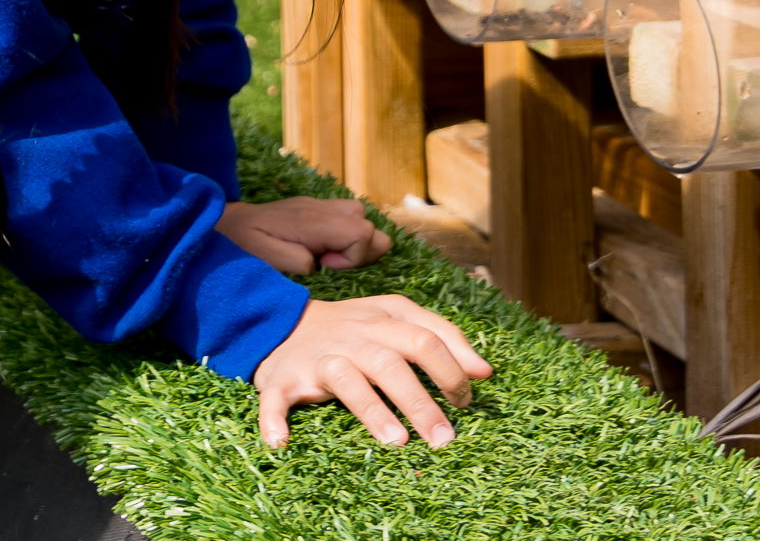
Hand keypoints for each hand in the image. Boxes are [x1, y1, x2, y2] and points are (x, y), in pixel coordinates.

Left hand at [219, 196, 393, 276]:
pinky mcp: (316, 210)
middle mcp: (320, 208)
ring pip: (362, 219)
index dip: (353, 257)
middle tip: (327, 264)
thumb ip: (295, 260)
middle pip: (369, 225)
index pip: (362, 232)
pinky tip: (320, 249)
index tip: (326, 267)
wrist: (227, 224)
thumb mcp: (264, 258)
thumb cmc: (243, 245)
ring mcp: (320, 207)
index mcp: (311, 220)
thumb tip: (318, 263)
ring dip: (353, 243)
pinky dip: (343, 237)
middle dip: (359, 251)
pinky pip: (347, 220)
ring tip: (325, 257)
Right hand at [253, 295, 490, 450]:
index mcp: (381, 322)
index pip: (424, 338)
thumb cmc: (352, 328)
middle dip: (421, 402)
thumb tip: (485, 371)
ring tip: (397, 443)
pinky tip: (280, 442)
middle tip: (445, 439)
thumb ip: (441, 335)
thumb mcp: (395, 317)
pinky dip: (273, 418)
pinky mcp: (283, 378)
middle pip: (390, 364)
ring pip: (346, 379)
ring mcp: (317, 358)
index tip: (465, 402)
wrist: (280, 322)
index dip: (451, 370)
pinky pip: (275, 397)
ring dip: (370, 411)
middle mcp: (351, 338)